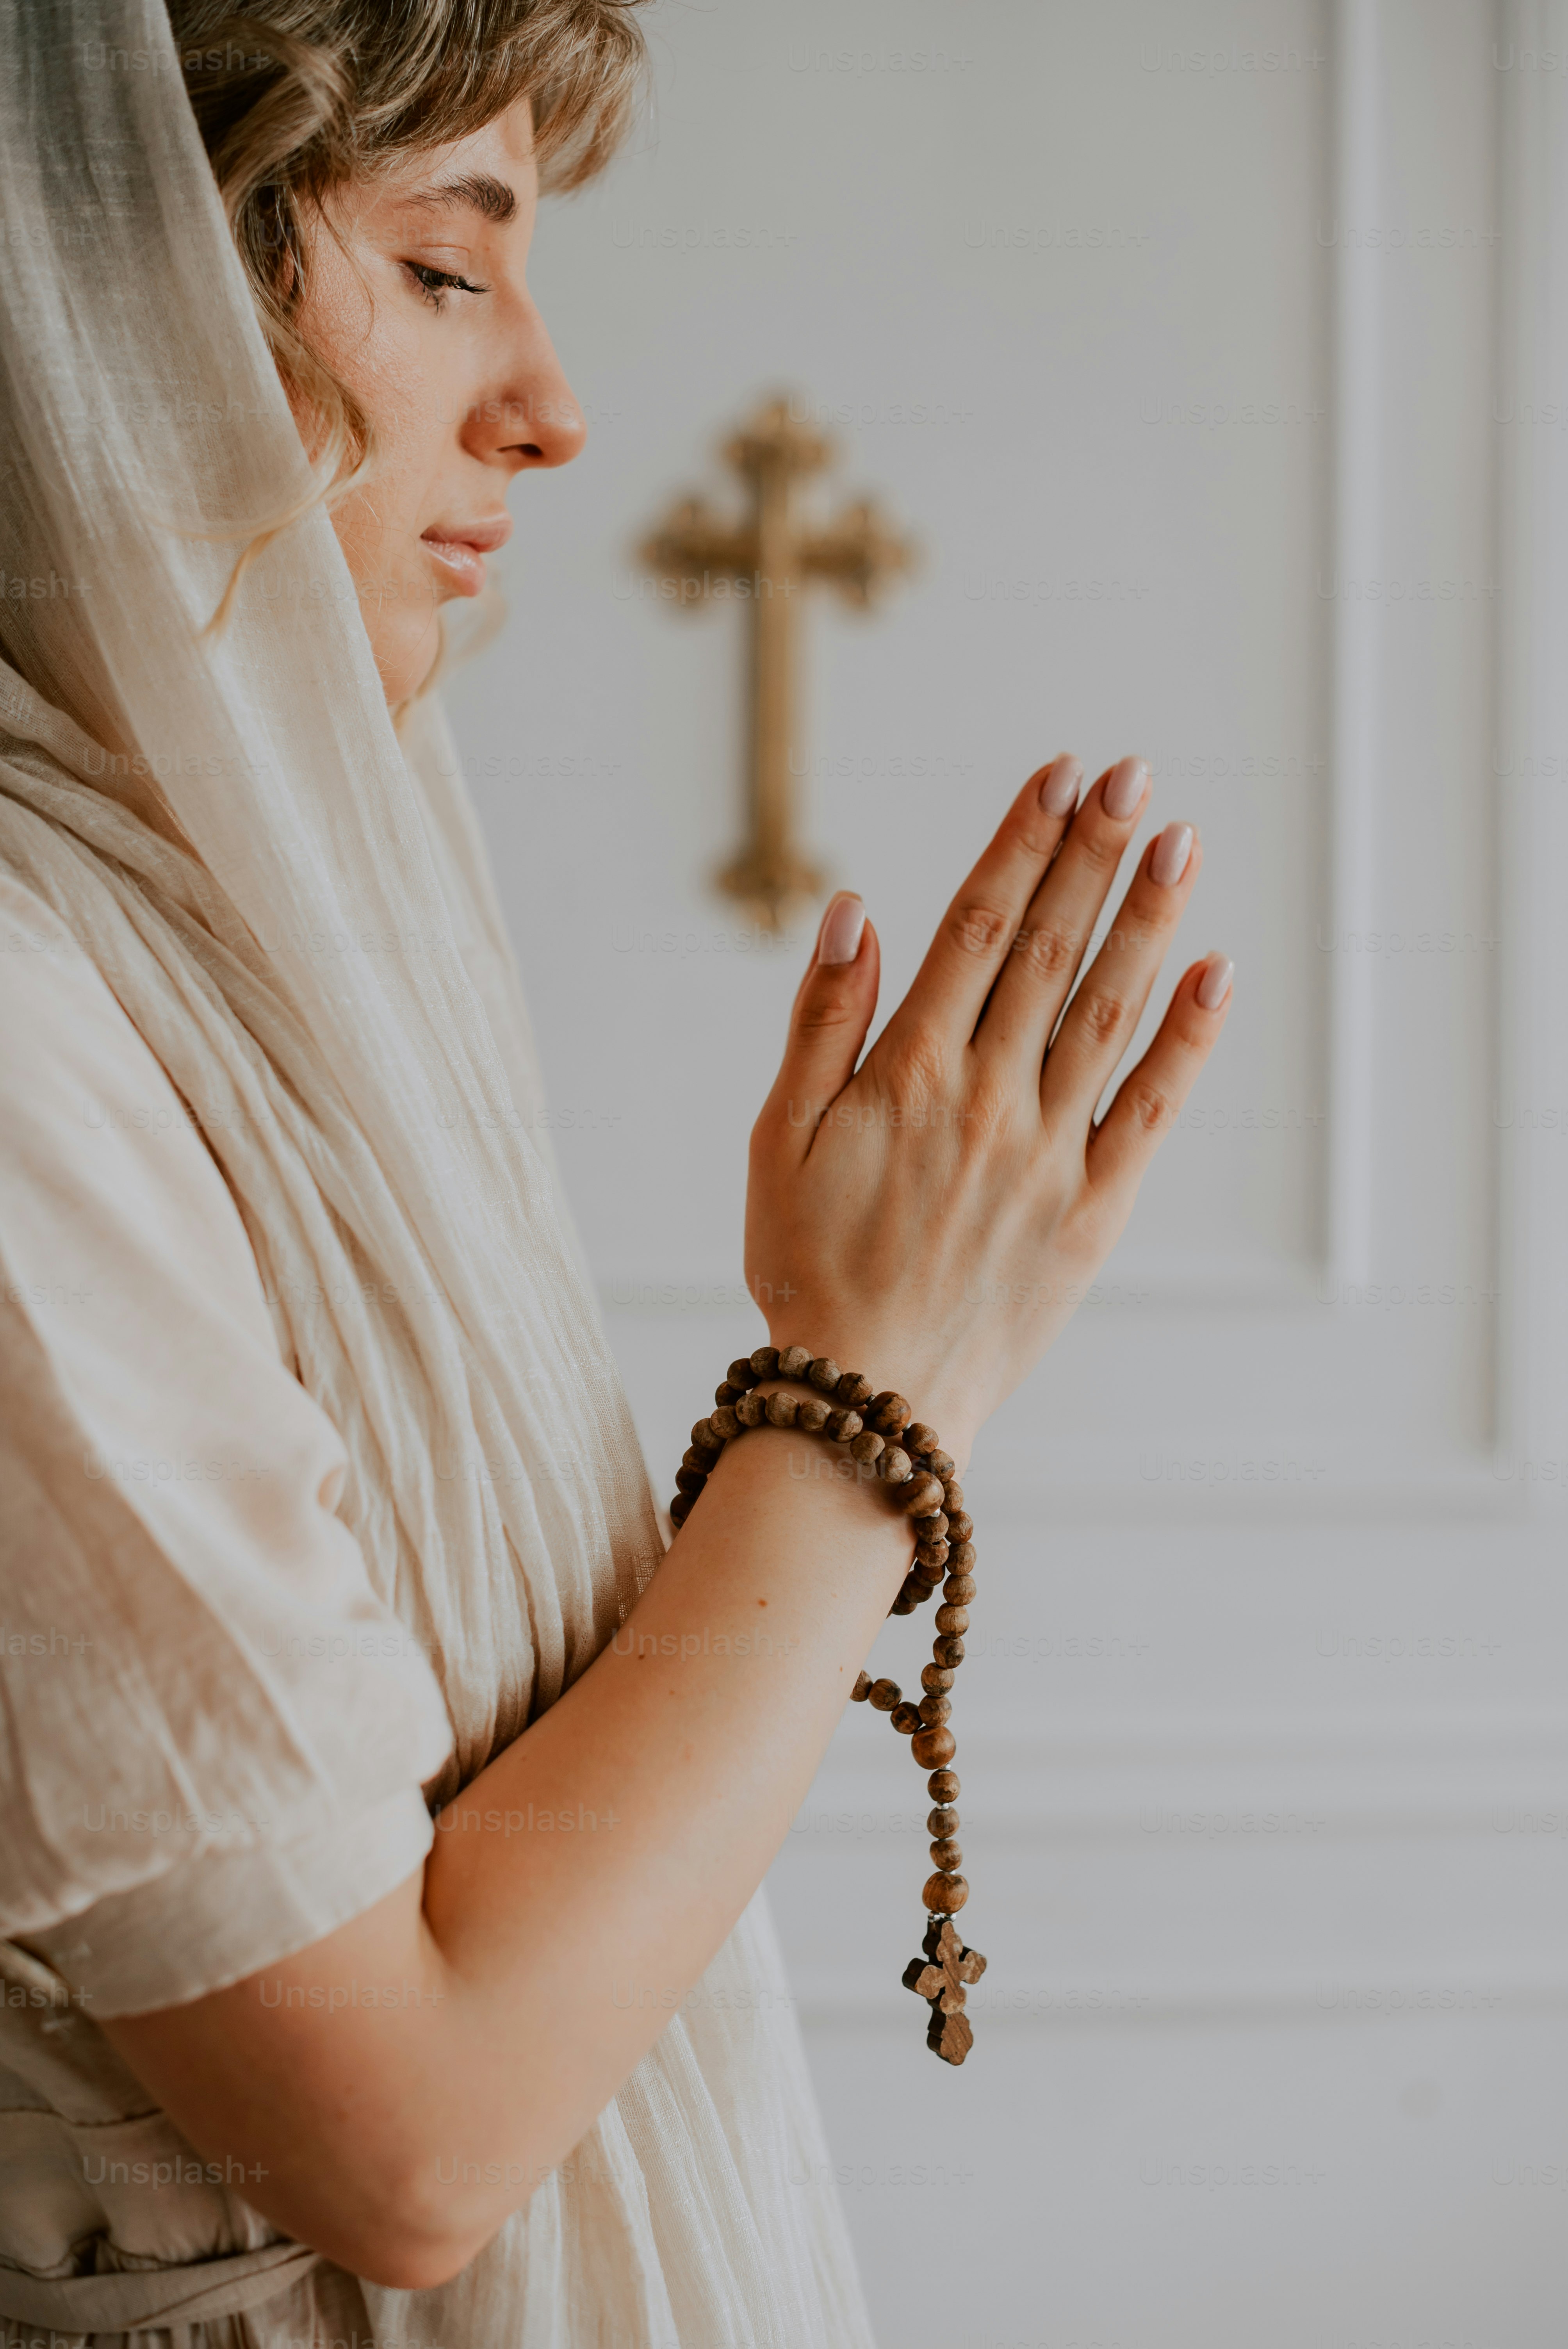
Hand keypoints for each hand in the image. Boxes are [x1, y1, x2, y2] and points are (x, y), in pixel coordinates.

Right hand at [745, 754, 1231, 1457]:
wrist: (867, 1403)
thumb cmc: (807, 1266)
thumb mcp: (778, 1140)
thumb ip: (821, 1022)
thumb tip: (855, 909)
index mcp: (908, 1075)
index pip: (977, 929)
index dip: (1021, 845)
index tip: (1060, 776)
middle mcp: (987, 1101)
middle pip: (1050, 952)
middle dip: (1092, 855)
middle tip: (1133, 775)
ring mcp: (1047, 1157)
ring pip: (1107, 1014)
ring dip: (1147, 923)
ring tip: (1180, 844)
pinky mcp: (1091, 1213)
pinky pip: (1149, 1111)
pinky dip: (1186, 1041)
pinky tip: (1214, 975)